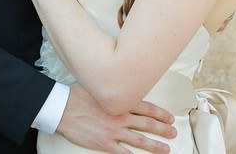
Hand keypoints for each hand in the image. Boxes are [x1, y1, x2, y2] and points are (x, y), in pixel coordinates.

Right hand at [55, 85, 176, 153]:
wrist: (63, 108)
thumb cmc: (77, 96)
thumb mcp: (100, 88)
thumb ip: (114, 93)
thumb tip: (123, 91)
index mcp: (120, 102)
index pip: (147, 108)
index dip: (160, 114)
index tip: (169, 118)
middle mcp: (120, 117)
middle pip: (147, 124)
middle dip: (163, 129)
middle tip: (173, 133)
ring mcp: (113, 131)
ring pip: (140, 140)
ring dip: (155, 145)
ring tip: (165, 149)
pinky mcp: (105, 143)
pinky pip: (123, 153)